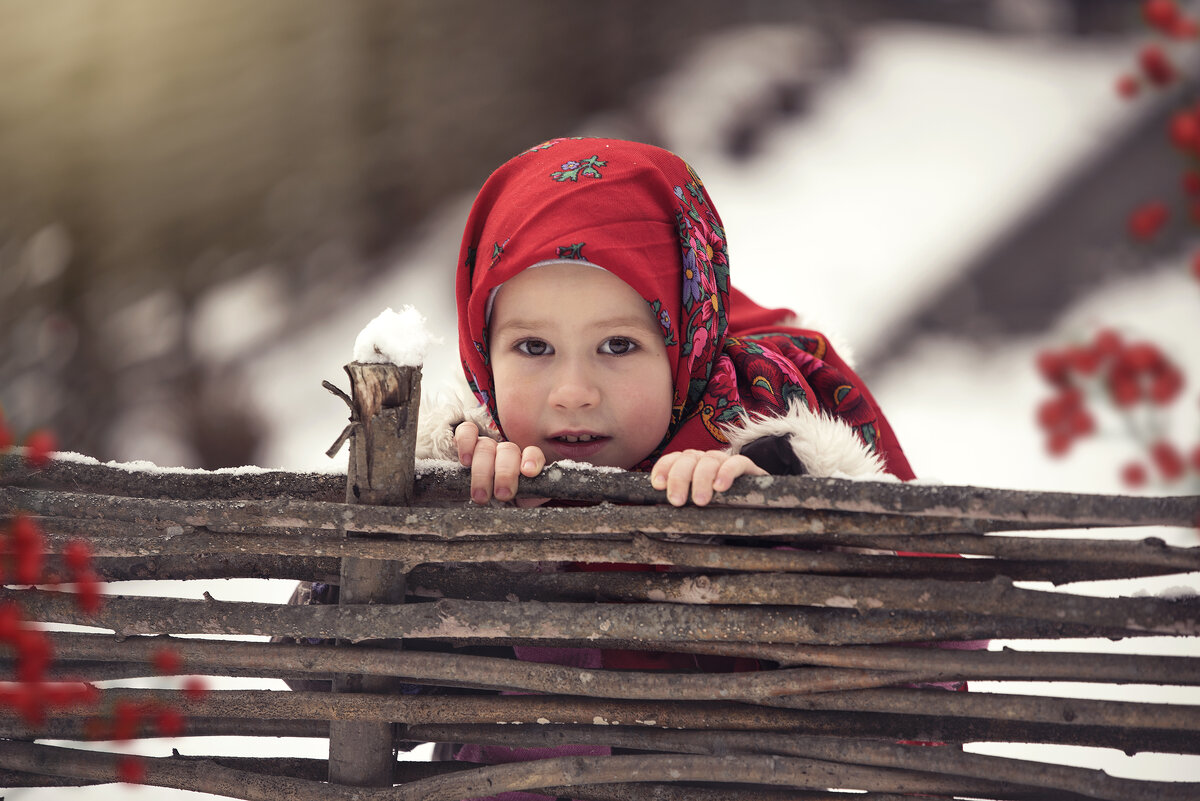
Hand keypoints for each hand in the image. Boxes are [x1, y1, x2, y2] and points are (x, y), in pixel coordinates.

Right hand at [454, 422, 545, 504]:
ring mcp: (486, 445)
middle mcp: (506, 451)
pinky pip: (466, 432)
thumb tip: (540, 491)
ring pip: (485, 447)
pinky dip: (466, 443)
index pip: (533, 454)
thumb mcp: (523, 501)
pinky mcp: (467, 442)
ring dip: (482, 472)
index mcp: (524, 462)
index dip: (532, 460)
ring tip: (480, 496)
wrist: (486, 500)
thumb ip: (533, 494)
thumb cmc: (506, 501)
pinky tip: (465, 461)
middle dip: (505, 474)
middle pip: (508, 451)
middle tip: (502, 495)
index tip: (529, 472)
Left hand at [650, 449, 766, 506]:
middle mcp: (705, 460)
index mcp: (689, 466)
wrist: (755, 513)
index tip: (658, 486)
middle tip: (677, 501)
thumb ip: (678, 506)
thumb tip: (655, 515)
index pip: (672, 459)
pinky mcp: (748, 467)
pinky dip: (727, 472)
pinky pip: (736, 462)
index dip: (663, 469)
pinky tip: (720, 488)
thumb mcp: (693, 509)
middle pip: (688, 458)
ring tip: (700, 501)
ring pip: (710, 460)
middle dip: (679, 478)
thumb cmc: (717, 512)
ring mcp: (725, 462)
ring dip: (701, 479)